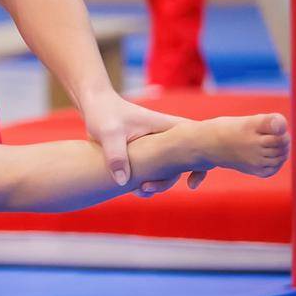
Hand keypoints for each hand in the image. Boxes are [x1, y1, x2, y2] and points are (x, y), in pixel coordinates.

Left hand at [81, 92, 205, 195]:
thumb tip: (123, 182)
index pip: (199, 143)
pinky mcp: (147, 151)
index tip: (191, 184)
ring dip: (158, 182)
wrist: (93, 104)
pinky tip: (135, 188)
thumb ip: (116, 155)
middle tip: (147, 188)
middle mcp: (167, 136)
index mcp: (167, 127)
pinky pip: (156, 169)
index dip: (202, 164)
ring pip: (169, 168)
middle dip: (170, 180)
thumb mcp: (109, 133)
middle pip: (185, 162)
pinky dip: (149, 180)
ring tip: (138, 190)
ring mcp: (158, 145)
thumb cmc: (104, 113)